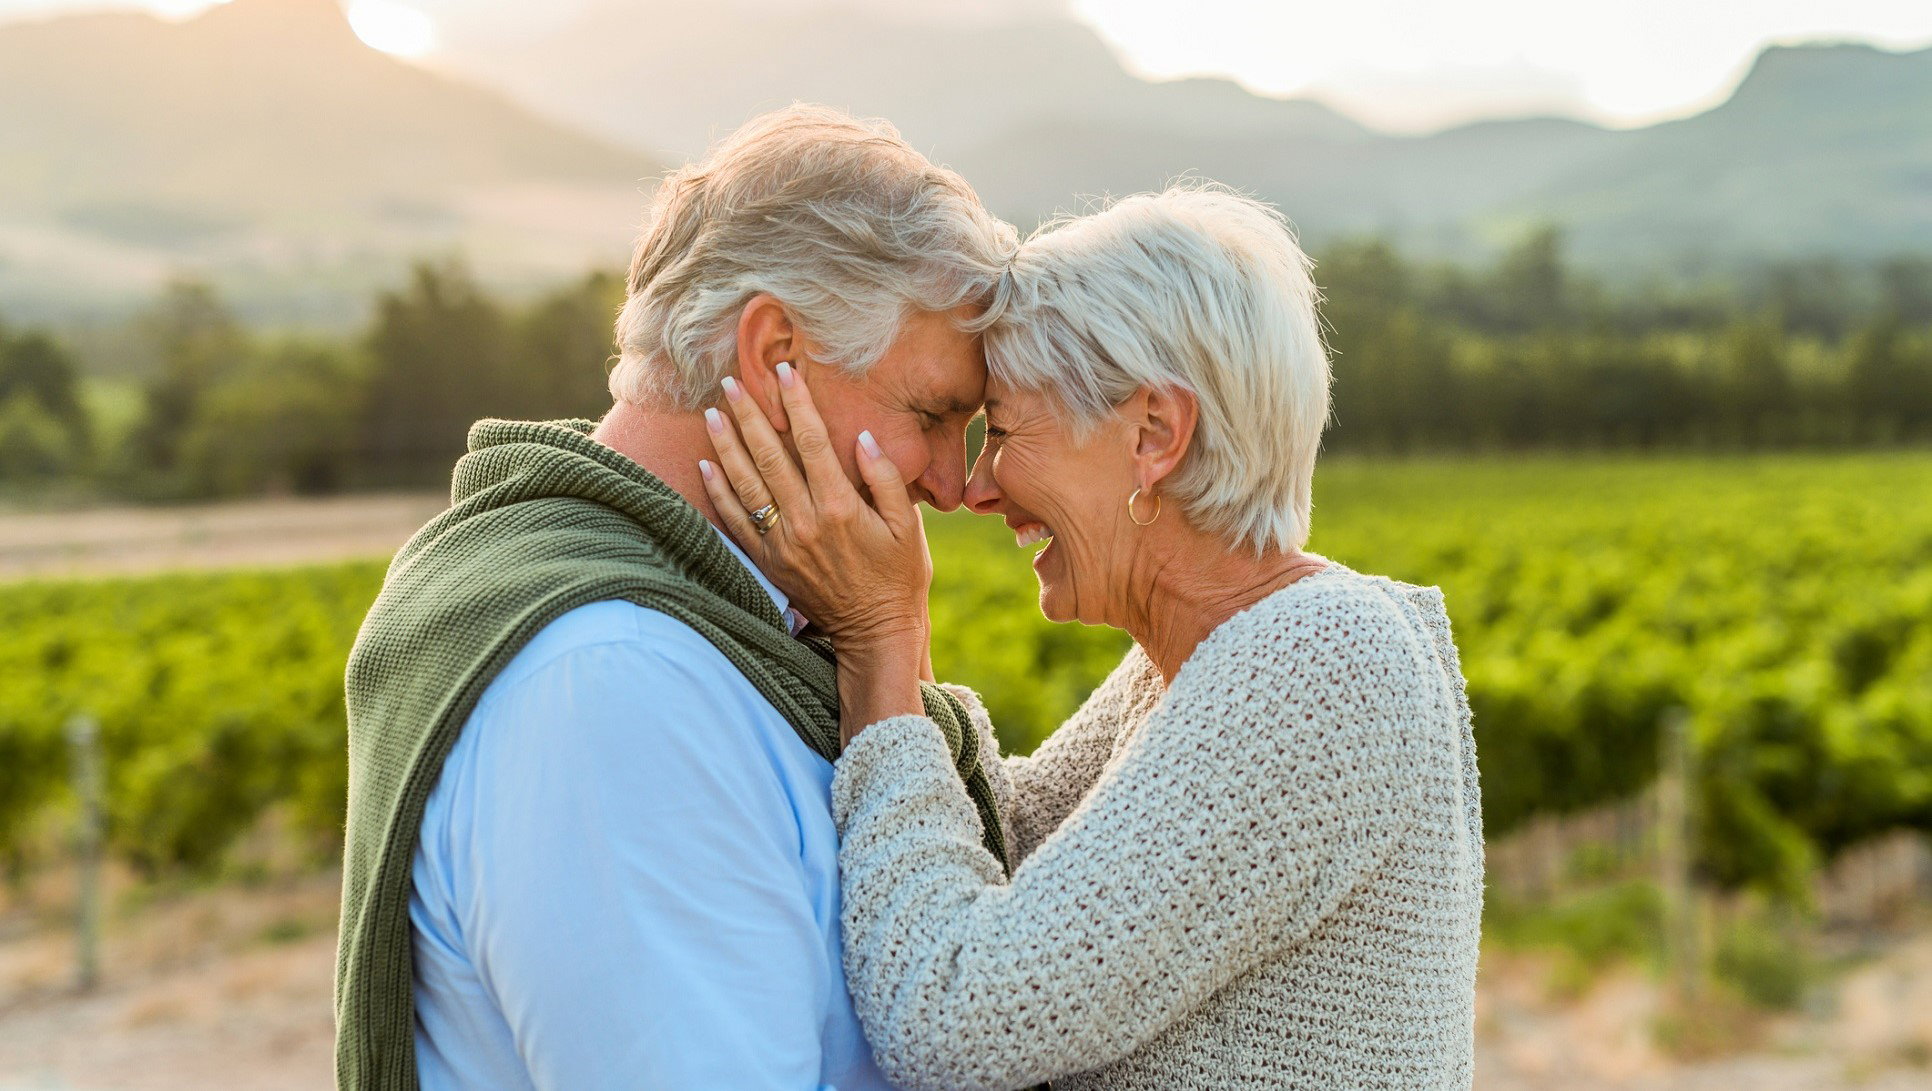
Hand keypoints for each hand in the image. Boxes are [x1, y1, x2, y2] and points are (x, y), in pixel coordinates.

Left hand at [698, 363, 929, 732]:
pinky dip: (718, 492)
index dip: (797, 404)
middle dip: (749, 415)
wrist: (875, 632)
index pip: (812, 443)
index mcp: (841, 506)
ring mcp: (782, 543)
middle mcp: (805, 521)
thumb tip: (862, 438)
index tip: (784, 373)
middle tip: (730, 381)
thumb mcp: (908, 526)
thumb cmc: (899, 576)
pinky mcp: (769, 562)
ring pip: (746, 484)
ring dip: (726, 445)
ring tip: (712, 413)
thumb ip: (886, 479)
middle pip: (770, 456)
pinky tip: (705, 465)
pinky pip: (736, 521)